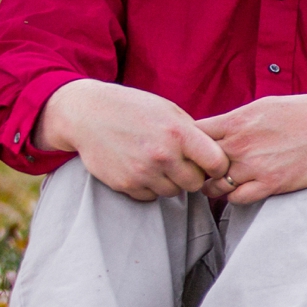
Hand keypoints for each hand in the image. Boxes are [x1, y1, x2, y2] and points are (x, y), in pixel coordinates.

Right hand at [34, 79, 228, 200]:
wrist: (87, 114)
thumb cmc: (134, 109)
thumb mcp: (169, 111)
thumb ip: (194, 133)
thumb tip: (218, 156)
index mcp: (179, 133)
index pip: (217, 164)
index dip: (217, 166)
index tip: (211, 163)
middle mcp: (163, 155)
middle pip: (196, 183)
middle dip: (193, 175)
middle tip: (181, 163)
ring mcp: (143, 172)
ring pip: (173, 192)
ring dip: (170, 181)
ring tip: (157, 163)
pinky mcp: (125, 185)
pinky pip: (150, 196)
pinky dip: (149, 187)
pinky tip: (140, 168)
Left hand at [195, 92, 306, 204]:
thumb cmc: (299, 113)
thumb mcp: (261, 106)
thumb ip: (233, 120)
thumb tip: (209, 129)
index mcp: (235, 122)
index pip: (191, 137)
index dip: (186, 146)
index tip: (192, 150)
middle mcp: (240, 145)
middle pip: (198, 165)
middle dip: (197, 170)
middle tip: (202, 172)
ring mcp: (255, 167)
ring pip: (214, 186)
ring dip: (214, 186)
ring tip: (222, 182)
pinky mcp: (271, 184)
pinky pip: (237, 199)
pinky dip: (234, 196)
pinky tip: (242, 188)